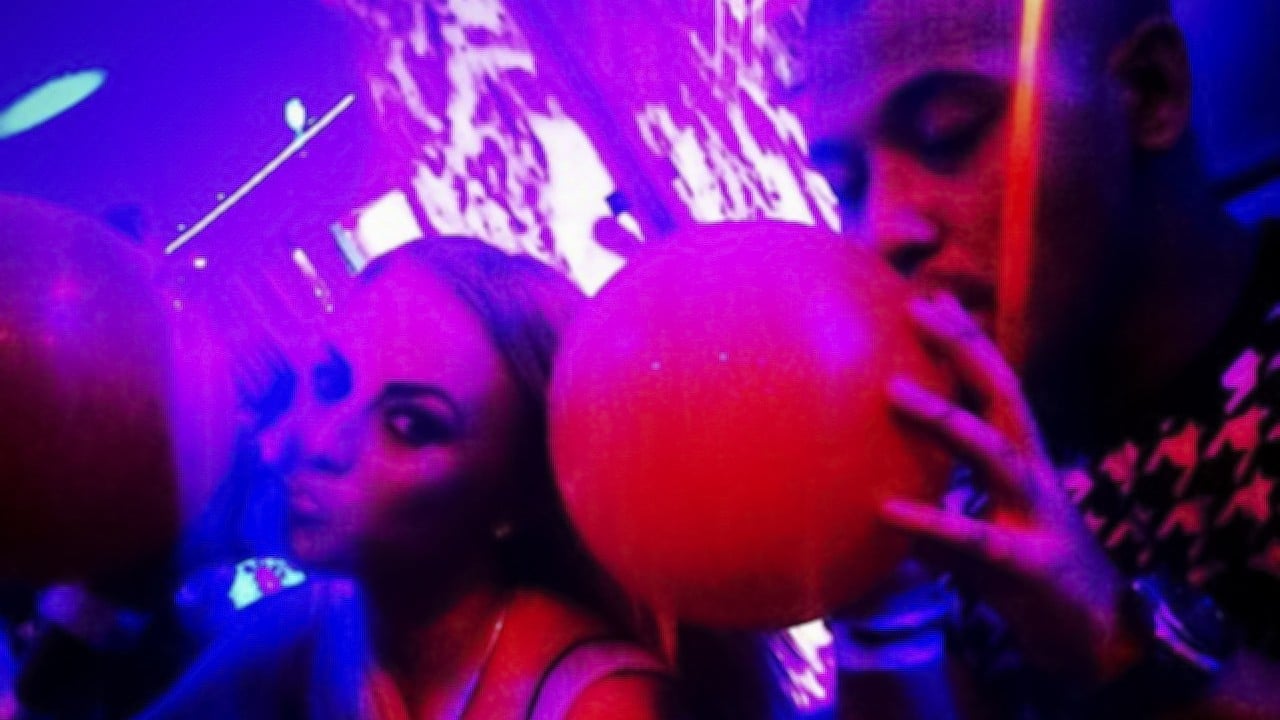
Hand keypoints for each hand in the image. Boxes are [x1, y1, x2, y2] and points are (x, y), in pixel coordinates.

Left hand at [880, 293, 1140, 685]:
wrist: (1098, 643)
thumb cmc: (1029, 579)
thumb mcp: (976, 538)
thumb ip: (932, 516)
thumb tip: (871, 503)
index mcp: (1025, 461)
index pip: (997, 387)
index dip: (968, 342)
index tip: (930, 296)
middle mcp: (1035, 475)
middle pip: (1005, 395)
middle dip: (967, 348)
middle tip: (918, 307)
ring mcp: (1037, 516)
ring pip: (996, 453)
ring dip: (946, 418)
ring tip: (893, 389)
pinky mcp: (1031, 565)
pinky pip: (977, 538)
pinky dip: (933, 522)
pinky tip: (888, 510)